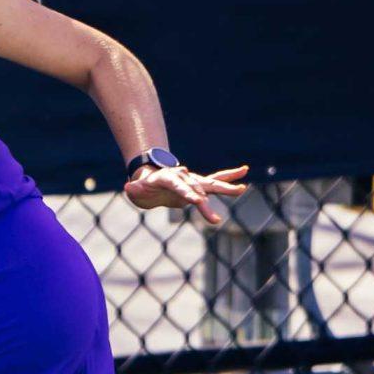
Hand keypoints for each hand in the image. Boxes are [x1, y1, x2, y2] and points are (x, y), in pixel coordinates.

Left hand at [124, 162, 251, 226]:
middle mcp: (183, 178)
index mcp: (168, 178)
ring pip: (211, 183)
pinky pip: (216, 180)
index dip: (188, 193)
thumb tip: (129, 188)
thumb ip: (134, 189)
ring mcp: (192, 181)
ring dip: (226, 187)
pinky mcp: (199, 185)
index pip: (179, 186)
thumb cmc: (143, 188)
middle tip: (229, 196)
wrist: (150, 179)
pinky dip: (229, 177)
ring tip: (243, 189)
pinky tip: (244, 172)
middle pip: (198, 185)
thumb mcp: (136, 190)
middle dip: (213, 192)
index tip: (200, 201)